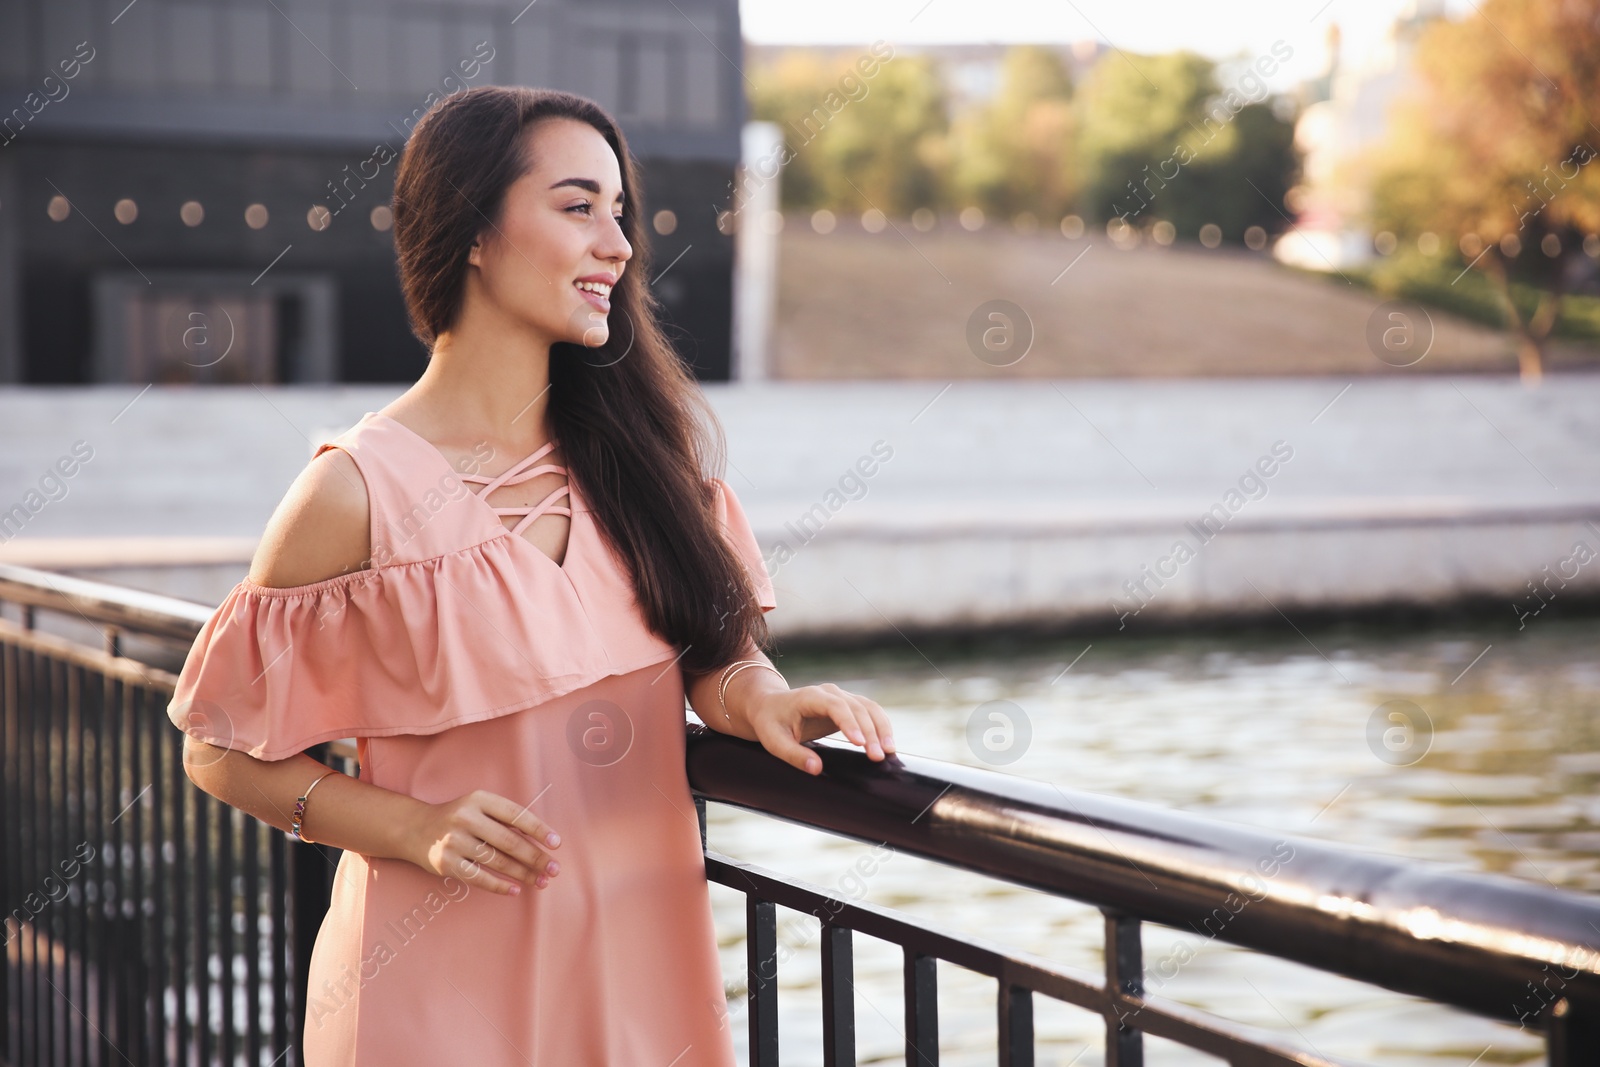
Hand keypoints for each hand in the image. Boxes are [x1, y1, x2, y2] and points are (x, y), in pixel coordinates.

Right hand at [405, 789, 562, 895]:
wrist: (415, 829)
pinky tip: (515, 889)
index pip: (516, 815)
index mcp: (479, 799)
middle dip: (536, 857)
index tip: (557, 844)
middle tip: (555, 869)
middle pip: (509, 842)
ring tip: (541, 881)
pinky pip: (479, 878)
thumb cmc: (459, 818)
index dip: (538, 830)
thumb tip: (541, 843)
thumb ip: (505, 820)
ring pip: (497, 861)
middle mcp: (466, 818)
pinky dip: (500, 885)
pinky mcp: (446, 863)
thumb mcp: (479, 807)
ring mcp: (454, 841)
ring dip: (523, 874)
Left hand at [746, 683, 896, 775]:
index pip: (835, 706)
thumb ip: (794, 755)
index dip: (849, 723)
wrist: (769, 706)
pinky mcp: (848, 706)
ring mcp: (841, 697)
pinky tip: (887, 744)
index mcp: (811, 696)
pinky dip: (881, 726)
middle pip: (857, 708)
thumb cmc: (770, 723)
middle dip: (870, 732)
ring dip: (881, 728)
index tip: (859, 743)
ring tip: (889, 751)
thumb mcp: (774, 741)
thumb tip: (817, 769)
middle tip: (878, 757)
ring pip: (869, 708)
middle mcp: (830, 693)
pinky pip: (870, 712)